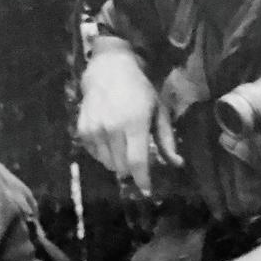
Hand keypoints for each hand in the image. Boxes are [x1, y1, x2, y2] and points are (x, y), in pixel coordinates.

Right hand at [77, 48, 158, 192]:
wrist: (109, 69)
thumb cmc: (140, 90)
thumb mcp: (158, 112)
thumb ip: (166, 140)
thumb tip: (178, 164)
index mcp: (134, 123)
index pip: (137, 161)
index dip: (143, 180)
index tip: (147, 191)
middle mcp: (112, 129)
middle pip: (122, 167)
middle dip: (133, 169)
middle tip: (138, 158)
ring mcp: (94, 129)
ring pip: (108, 164)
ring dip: (118, 162)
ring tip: (124, 146)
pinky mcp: (82, 130)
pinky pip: (95, 155)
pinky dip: (104, 154)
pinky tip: (111, 139)